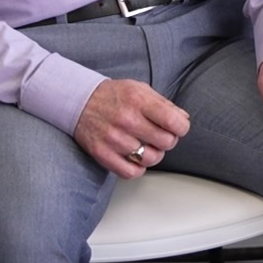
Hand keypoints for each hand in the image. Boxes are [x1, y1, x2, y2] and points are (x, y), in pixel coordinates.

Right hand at [73, 78, 192, 177]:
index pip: (174, 121)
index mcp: (138, 100)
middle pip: (166, 142)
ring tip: (148, 146)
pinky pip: (130, 172)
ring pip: (150, 159)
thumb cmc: (113, 95)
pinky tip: (137, 158)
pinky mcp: (102, 154)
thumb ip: (164, 104)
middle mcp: (126, 120)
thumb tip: (183, 119)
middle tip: (161, 135)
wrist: (79, 101)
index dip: (182, 127)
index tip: (178, 127)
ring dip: (155, 154)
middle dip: (169, 140)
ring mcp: (113, 139)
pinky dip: (138, 168)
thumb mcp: (140, 89)